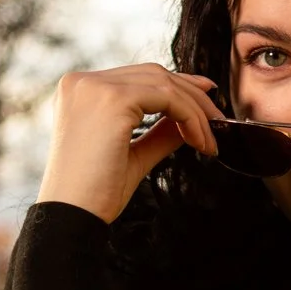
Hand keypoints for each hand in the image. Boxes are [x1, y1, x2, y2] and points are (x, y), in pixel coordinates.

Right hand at [37, 64, 222, 223]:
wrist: (72, 216)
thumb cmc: (94, 194)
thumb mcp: (133, 155)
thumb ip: (159, 132)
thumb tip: (189, 120)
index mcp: (79, 91)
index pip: (138, 76)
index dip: (176, 84)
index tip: (205, 96)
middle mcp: (82, 82)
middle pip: (153, 74)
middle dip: (192, 95)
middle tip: (218, 119)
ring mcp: (95, 87)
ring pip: (164, 84)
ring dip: (195, 111)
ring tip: (210, 140)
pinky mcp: (111, 100)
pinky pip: (168, 98)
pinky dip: (190, 118)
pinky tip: (199, 142)